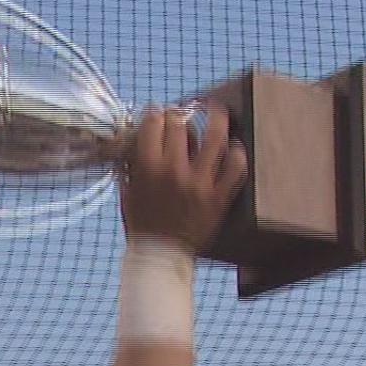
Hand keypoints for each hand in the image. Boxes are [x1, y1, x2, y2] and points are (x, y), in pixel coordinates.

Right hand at [120, 104, 247, 252]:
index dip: (155, 113)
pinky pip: (235, 169)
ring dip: (216, 118)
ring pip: (215, 138)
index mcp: (149, 168)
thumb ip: (132, 163)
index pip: (153, 124)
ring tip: (216, 110)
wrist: (161, 255)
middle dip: (177, 114)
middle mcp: (175, 171)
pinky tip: (235, 146)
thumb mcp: (128, 191)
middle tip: (179, 114)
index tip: (157, 112)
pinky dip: (238, 154)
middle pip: (180, 125)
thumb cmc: (142, 224)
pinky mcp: (218, 198)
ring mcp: (200, 184)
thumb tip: (136, 139)